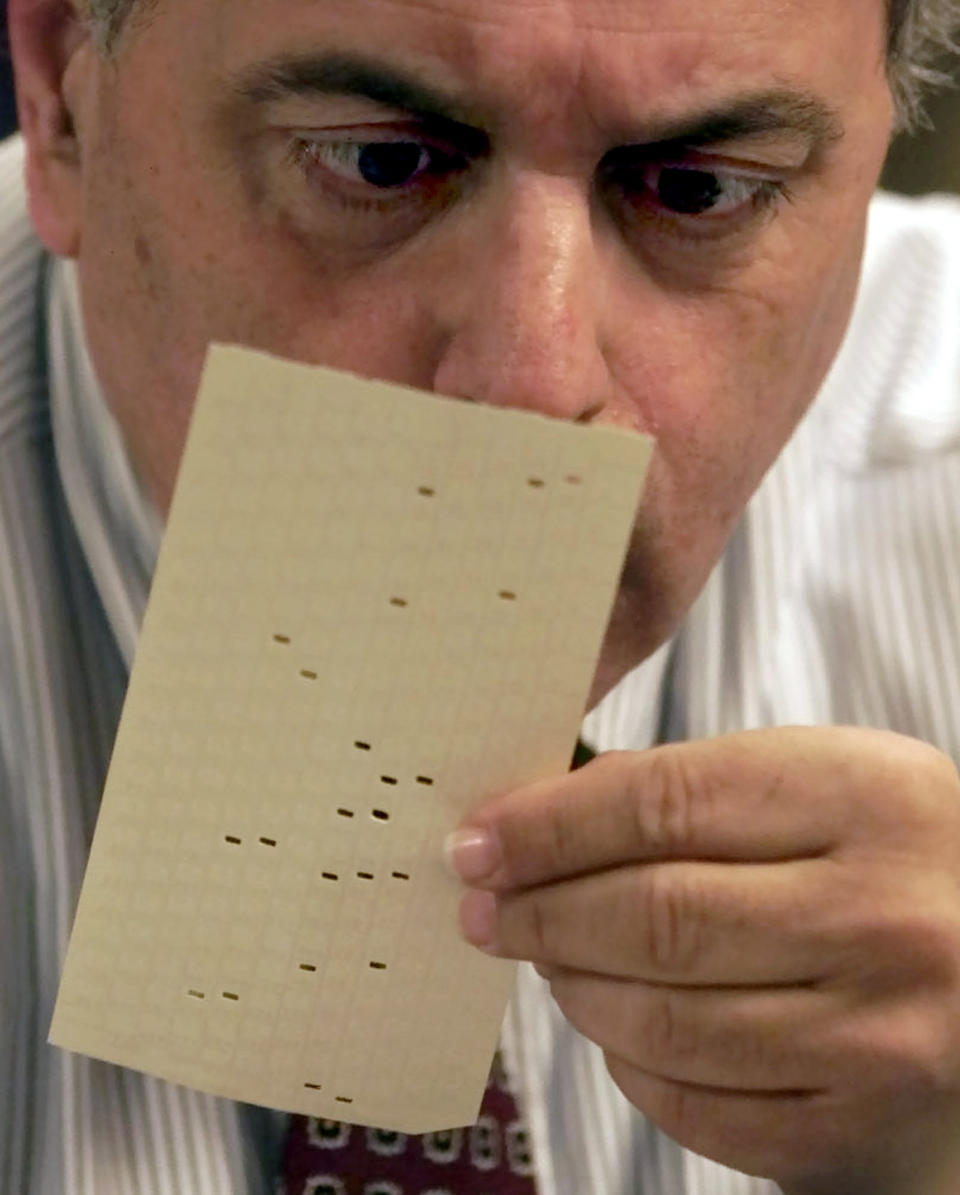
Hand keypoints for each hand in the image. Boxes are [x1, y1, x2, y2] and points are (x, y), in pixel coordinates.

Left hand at [447, 728, 959, 1193]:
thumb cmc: (889, 859)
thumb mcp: (823, 785)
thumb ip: (693, 790)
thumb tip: (538, 819)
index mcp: (870, 797)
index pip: (664, 803)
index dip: (549, 826)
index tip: (479, 843)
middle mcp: (886, 918)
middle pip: (655, 915)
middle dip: (540, 911)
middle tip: (484, 907)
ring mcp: (881, 1037)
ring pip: (662, 1020)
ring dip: (574, 987)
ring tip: (547, 956)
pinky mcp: (860, 1129)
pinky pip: (696, 1108)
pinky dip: (629, 1066)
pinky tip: (615, 1023)